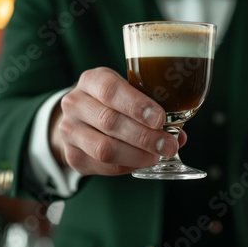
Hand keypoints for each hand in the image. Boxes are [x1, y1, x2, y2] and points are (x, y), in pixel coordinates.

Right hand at [49, 67, 185, 175]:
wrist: (83, 119)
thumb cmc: (116, 104)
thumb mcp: (130, 94)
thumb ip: (153, 110)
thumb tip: (178, 135)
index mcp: (92, 80)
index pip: (110, 90)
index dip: (136, 105)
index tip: (159, 119)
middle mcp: (75, 103)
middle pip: (109, 121)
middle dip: (144, 136)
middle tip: (168, 144)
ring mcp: (68, 130)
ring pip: (104, 148)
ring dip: (137, 155)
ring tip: (158, 156)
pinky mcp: (71, 155)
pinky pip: (102, 166)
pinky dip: (127, 166)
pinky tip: (143, 162)